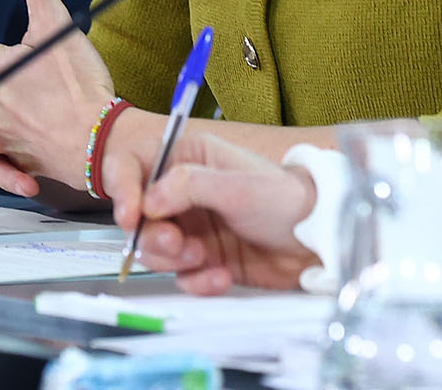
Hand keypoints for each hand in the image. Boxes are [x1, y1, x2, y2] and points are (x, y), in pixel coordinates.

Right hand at [114, 130, 319, 294]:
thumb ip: (189, 186)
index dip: (125, 191)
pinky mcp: (204, 261)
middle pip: (141, 218)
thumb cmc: (285, 199)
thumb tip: (148, 200)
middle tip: (176, 244)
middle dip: (153, 235)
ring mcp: (194, 229)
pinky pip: (181, 277)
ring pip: (156, 251)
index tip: (130, 216)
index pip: (137, 170)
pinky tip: (220, 277)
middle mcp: (185, 195)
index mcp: (189, 160)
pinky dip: (196, 281)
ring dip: (174, 260)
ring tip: (203, 258)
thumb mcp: (237, 186)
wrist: (317, 242)